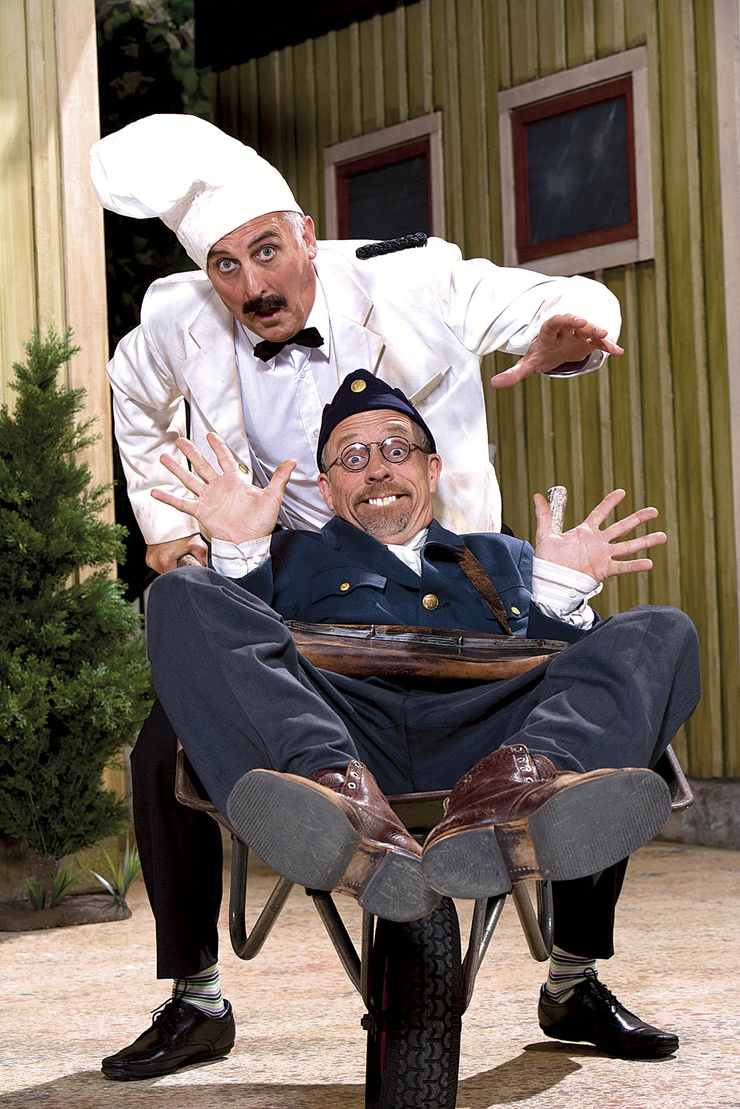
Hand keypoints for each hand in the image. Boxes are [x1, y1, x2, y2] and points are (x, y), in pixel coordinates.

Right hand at [146, 533, 208, 573]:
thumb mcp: (198, 546)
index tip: (187, 568)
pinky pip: (158, 565)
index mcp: (165, 560)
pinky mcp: (148, 556)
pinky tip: (170, 554)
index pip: (175, 577)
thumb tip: (204, 570)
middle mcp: (154, 560)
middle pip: (168, 575)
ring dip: (170, 566)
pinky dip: (165, 562)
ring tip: (176, 555)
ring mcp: (150, 559)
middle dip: (177, 570)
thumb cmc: (182, 531)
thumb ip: (202, 561)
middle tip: (183, 560)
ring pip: (162, 571)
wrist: (169, 519)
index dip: (183, 574)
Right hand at [151, 432, 295, 543]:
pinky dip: (169, 498)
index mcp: (234, 482)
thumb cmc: (261, 523)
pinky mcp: (201, 512)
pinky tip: (156, 492)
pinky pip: (182, 503)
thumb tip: (292, 461)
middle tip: (180, 440)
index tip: (210, 435)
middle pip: (202, 465)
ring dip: (177, 469)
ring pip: (189, 480)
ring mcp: (208, 499)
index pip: (224, 459)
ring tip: (164, 458)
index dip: (218, 446)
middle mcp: (219, 488)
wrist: (250, 543)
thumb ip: (279, 478)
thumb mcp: (272, 497)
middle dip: (191, 452)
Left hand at [490, 313, 623, 389]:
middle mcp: (564, 330)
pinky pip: (598, 343)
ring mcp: (577, 335)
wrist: (553, 352)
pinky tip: (619, 352)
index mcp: (547, 333)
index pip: (552, 323)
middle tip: (588, 324)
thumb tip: (494, 383)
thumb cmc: (539, 355)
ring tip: (606, 336)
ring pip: (587, 331)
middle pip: (572, 323)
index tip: (568, 320)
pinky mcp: (587, 343)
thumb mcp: (527, 365)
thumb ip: (513, 374)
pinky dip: (607, 346)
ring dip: (596, 332)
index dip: (560, 320)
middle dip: (580, 323)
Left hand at [533, 488, 665, 581]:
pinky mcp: (603, 570)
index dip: (611, 502)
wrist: (549, 581)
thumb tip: (536, 495)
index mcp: (586, 532)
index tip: (622, 492)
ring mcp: (603, 556)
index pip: (601, 513)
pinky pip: (622, 567)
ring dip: (645, 541)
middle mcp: (598, 543)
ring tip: (662, 536)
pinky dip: (635, 565)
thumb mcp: (545, 534)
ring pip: (628, 546)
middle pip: (622, 527)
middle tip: (654, 511)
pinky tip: (649, 563)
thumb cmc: (547, 560)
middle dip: (638, 519)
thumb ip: (544, 515)